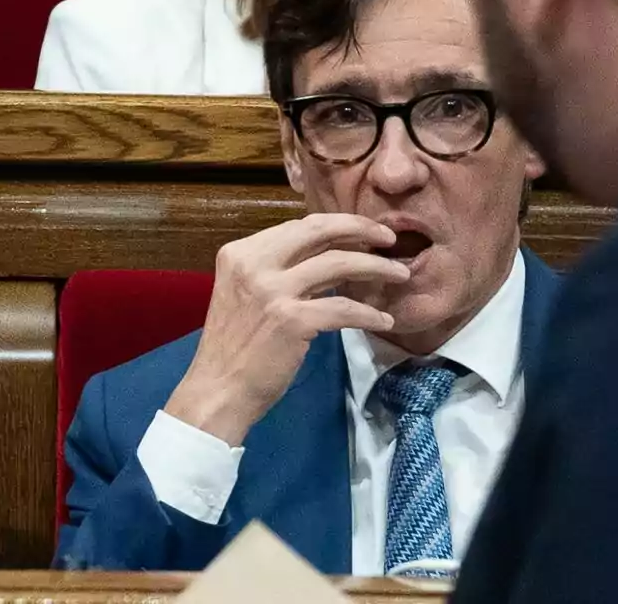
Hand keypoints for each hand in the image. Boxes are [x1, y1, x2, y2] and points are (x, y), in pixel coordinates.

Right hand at [164, 213, 409, 444]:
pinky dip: (369, 314)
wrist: (217, 391)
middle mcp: (254, 263)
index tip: (363, 232)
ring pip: (339, 264)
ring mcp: (273, 290)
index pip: (298, 226)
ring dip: (376, 267)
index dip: (337, 225)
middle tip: (389, 237)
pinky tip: (383, 320)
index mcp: (241, 253)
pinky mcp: (293, 320)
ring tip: (400, 274)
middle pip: (319, 230)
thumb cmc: (234, 347)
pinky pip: (344, 308)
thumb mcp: (246, 293)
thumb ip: (277, 270)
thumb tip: (326, 253)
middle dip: (361, 228)